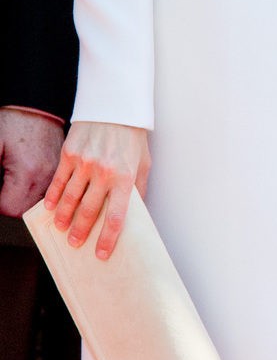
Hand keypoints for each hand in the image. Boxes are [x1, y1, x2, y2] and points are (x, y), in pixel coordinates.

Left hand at [0, 108, 64, 218]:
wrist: (37, 103)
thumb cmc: (14, 122)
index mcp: (29, 173)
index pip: (10, 208)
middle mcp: (47, 176)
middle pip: (26, 211)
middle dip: (10, 204)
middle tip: (3, 187)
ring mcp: (56, 173)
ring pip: (39, 204)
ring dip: (24, 200)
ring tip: (13, 185)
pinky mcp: (59, 169)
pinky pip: (49, 192)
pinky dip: (36, 193)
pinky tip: (27, 181)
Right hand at [44, 121, 149, 259]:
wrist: (115, 106)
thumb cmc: (132, 136)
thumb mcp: (144, 162)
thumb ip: (139, 189)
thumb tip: (138, 213)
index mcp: (125, 177)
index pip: (116, 216)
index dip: (108, 238)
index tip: (101, 253)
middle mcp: (103, 172)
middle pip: (89, 211)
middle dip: (81, 231)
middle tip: (76, 243)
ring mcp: (84, 163)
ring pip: (69, 198)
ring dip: (64, 217)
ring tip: (61, 228)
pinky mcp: (69, 154)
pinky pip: (58, 181)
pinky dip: (53, 196)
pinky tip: (50, 207)